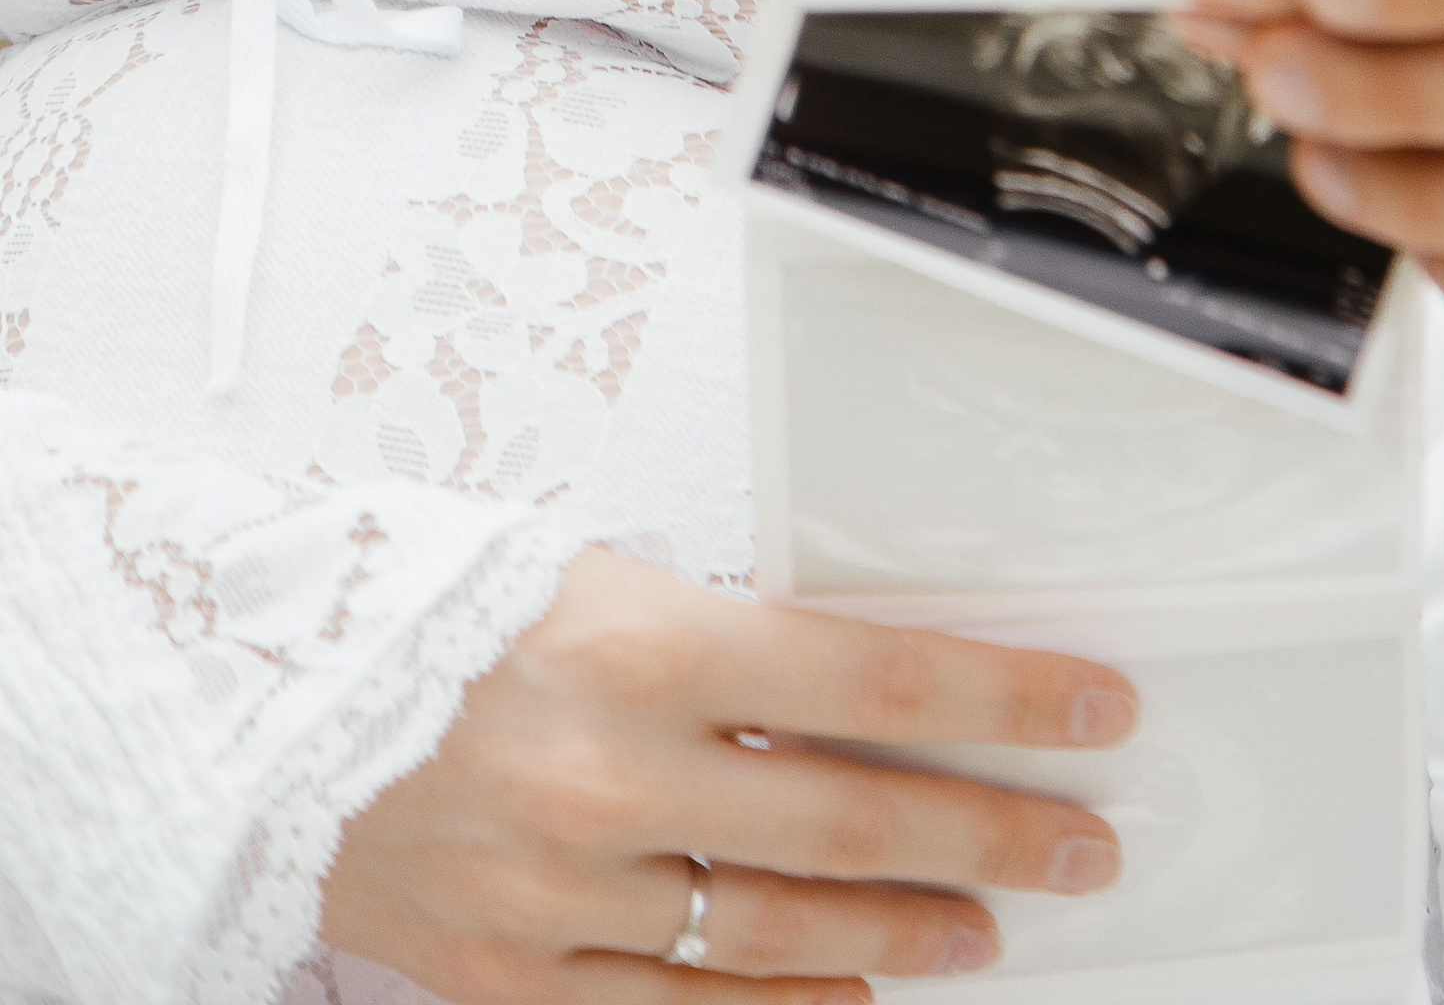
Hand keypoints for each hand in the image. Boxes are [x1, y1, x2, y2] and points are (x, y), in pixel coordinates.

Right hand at [322, 546, 1137, 997]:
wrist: (252, 709)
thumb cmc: (434, 616)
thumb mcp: (597, 578)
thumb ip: (726, 642)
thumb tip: (874, 684)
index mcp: (643, 641)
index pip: (877, 673)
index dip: (1004, 698)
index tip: (1094, 712)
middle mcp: (611, 773)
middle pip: (856, 821)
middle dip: (994, 834)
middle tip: (1082, 845)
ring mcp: (559, 889)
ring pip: (782, 935)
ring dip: (907, 933)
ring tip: (984, 925)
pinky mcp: (505, 975)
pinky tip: (852, 996)